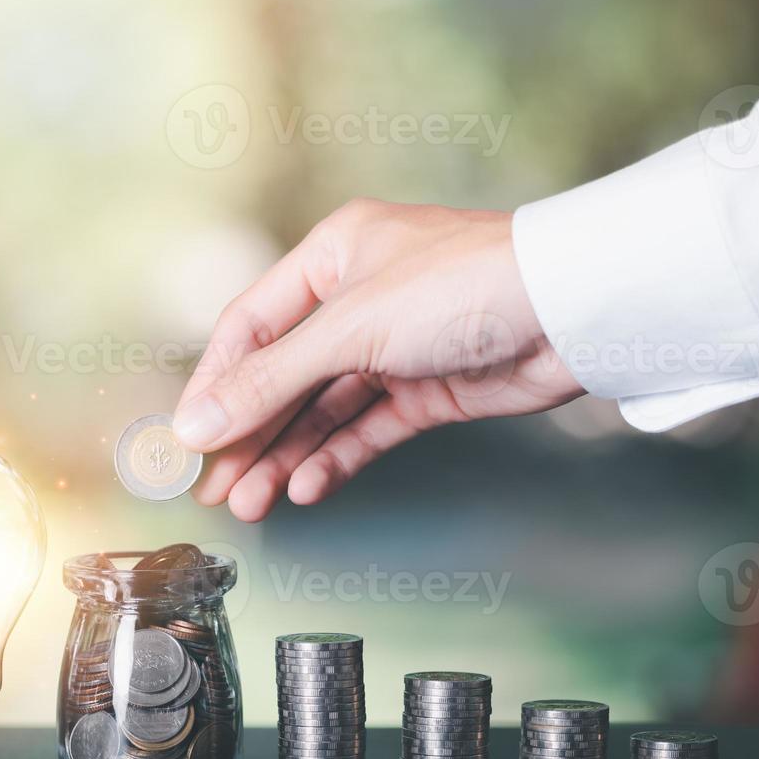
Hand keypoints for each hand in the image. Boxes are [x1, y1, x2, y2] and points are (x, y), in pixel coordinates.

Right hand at [172, 198, 585, 520]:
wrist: (570, 310)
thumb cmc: (464, 285)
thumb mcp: (350, 329)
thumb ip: (270, 382)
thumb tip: (197, 426)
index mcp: (332, 255)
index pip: (251, 327)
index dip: (216, 385)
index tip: (188, 440)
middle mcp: (359, 298)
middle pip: (284, 374)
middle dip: (249, 433)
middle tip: (216, 487)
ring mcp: (395, 346)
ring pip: (323, 409)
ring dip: (286, 455)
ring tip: (251, 503)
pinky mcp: (429, 389)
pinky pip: (366, 429)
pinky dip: (336, 458)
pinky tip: (306, 487)